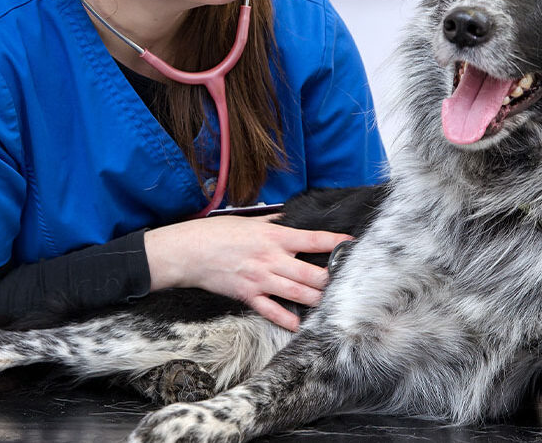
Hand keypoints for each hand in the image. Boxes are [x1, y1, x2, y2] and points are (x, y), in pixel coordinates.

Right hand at [143, 214, 351, 330]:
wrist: (189, 251)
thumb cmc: (217, 233)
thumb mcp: (248, 221)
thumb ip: (272, 222)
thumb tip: (288, 217)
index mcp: (274, 236)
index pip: (313, 239)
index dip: (336, 243)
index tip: (352, 244)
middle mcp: (272, 259)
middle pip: (312, 273)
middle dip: (332, 279)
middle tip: (346, 282)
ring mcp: (261, 279)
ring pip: (299, 294)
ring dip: (317, 300)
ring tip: (331, 302)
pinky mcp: (249, 295)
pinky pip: (273, 311)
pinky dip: (288, 320)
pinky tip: (301, 325)